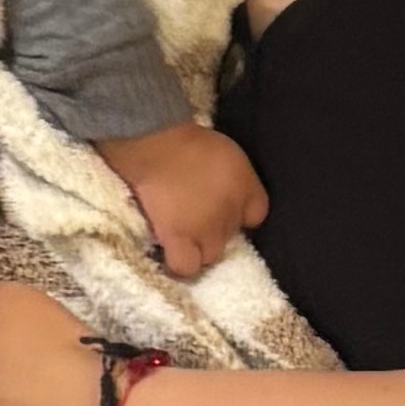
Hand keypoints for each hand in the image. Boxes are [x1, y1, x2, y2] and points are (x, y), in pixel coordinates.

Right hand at [106, 121, 267, 280]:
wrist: (148, 144)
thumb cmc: (178, 140)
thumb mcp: (218, 148)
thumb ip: (230, 174)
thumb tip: (224, 193)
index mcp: (244, 184)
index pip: (255, 214)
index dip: (238, 214)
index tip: (219, 208)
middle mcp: (232, 210)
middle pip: (230, 235)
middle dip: (215, 230)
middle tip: (192, 217)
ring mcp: (207, 229)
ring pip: (210, 254)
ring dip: (197, 247)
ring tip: (177, 233)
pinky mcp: (180, 241)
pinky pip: (186, 266)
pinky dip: (180, 264)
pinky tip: (169, 255)